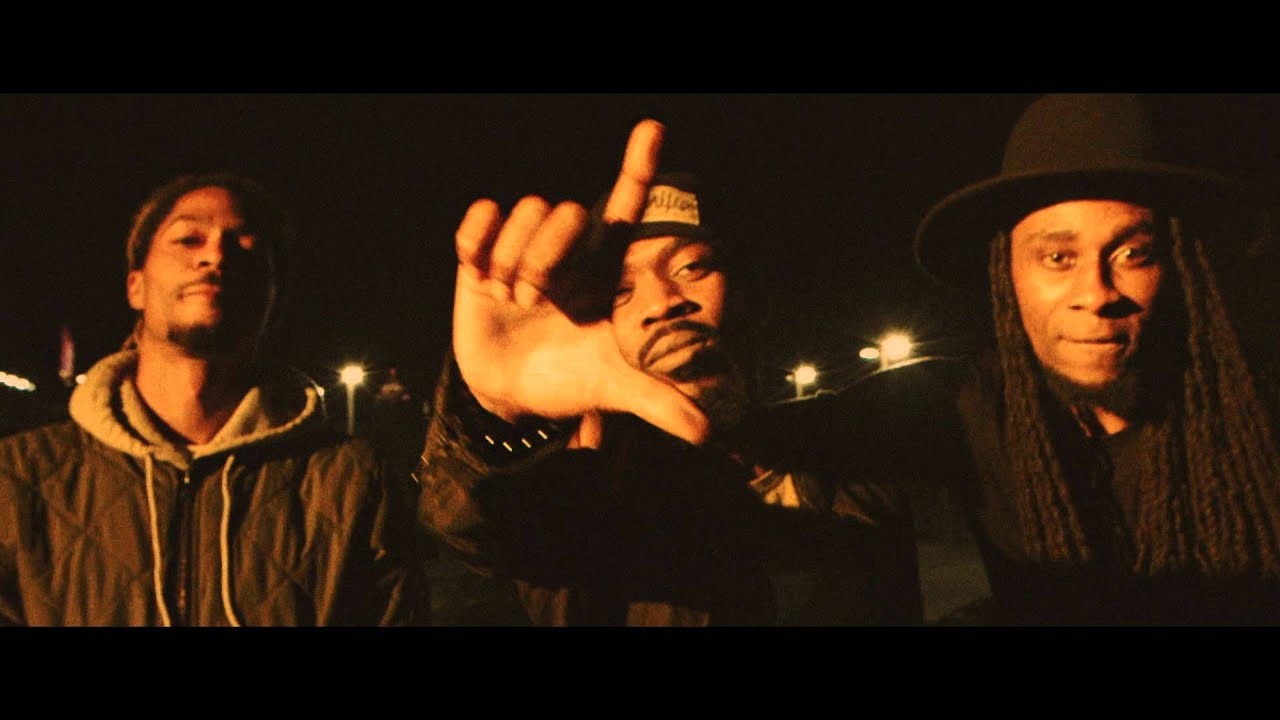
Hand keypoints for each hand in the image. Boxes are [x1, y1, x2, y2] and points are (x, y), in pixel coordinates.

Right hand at [451, 119, 709, 444]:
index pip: (625, 207)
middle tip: (538, 304)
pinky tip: (480, 273)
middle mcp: (567, 248)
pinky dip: (478, 242)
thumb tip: (705, 434)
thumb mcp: (614, 389)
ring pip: (524, 211)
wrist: (507, 395)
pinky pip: (480, 219)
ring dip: (515, 264)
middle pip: (566, 209)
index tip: (654, 127)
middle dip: (549, 260)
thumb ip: (658, 402)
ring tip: (513, 303)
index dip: (639, 167)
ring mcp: (522, 247)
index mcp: (604, 267)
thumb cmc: (570, 382)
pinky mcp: (480, 255)